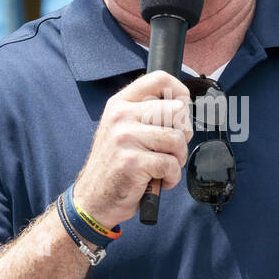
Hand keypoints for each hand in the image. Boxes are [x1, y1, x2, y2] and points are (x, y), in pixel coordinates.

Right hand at [73, 71, 192, 227]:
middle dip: (183, 134)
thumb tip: (184, 105)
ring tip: (163, 167)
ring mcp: (125, 138)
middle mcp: (121, 116)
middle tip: (169, 149)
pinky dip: (171, 178)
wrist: (94, 198)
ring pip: (177, 138)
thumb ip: (148, 113)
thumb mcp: (124, 129)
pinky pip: (171, 164)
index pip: (160, 79)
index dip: (181, 94)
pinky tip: (157, 180)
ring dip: (178, 159)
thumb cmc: (116, 165)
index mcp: (120, 103)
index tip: (181, 114)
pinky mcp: (132, 162)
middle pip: (177, 110)